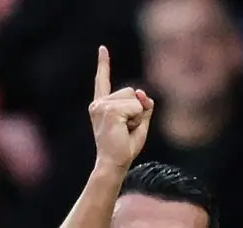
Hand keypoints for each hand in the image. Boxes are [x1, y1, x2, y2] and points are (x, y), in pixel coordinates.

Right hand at [90, 47, 153, 173]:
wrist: (114, 163)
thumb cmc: (124, 148)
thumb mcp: (139, 124)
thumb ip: (144, 107)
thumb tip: (142, 93)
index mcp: (102, 106)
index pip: (103, 81)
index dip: (103, 64)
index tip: (103, 48)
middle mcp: (98, 103)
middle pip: (131, 91)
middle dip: (137, 109)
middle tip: (126, 129)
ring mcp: (102, 106)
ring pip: (134, 98)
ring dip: (137, 115)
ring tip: (125, 130)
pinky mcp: (109, 110)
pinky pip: (135, 107)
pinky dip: (136, 119)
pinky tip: (125, 130)